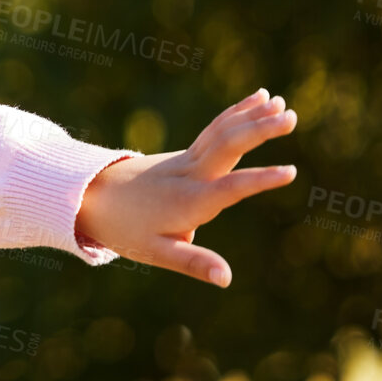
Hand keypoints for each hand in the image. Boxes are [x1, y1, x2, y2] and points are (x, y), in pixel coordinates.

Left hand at [73, 88, 297, 286]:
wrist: (89, 195)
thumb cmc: (124, 228)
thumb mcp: (156, 252)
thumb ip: (194, 262)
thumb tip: (227, 279)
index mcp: (187, 201)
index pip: (228, 188)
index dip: (258, 181)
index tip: (289, 172)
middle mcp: (188, 174)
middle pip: (226, 146)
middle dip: (259, 130)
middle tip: (292, 116)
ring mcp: (185, 159)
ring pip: (220, 132)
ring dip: (250, 116)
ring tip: (280, 102)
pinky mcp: (185, 154)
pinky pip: (215, 130)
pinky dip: (236, 115)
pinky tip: (257, 101)